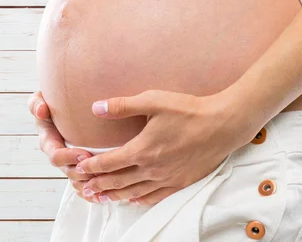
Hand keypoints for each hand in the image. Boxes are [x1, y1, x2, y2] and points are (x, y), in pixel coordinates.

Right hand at [27, 91, 96, 201]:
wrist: (63, 107)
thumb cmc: (50, 101)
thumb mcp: (39, 99)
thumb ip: (36, 103)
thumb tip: (41, 111)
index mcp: (48, 141)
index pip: (56, 155)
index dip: (69, 158)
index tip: (85, 154)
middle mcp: (58, 154)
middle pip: (69, 172)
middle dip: (83, 174)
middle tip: (100, 170)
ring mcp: (69, 162)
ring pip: (78, 182)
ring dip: (90, 185)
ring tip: (107, 184)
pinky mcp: (79, 166)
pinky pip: (84, 186)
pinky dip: (91, 194)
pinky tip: (104, 197)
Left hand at [75, 88, 255, 204]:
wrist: (222, 125)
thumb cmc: (188, 110)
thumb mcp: (153, 101)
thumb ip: (122, 106)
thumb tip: (95, 107)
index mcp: (142, 150)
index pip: (109, 162)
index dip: (91, 167)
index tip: (79, 169)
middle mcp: (152, 169)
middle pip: (118, 181)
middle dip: (98, 185)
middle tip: (83, 189)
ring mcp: (167, 178)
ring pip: (134, 192)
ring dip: (115, 196)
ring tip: (101, 198)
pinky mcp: (181, 182)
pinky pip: (156, 196)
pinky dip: (140, 200)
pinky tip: (133, 200)